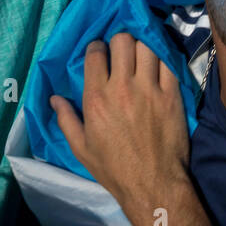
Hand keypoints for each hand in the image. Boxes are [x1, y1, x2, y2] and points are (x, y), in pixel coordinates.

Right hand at [50, 33, 190, 224]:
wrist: (152, 184)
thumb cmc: (113, 169)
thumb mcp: (80, 148)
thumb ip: (66, 119)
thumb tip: (54, 98)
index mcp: (96, 98)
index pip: (95, 53)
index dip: (96, 47)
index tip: (100, 53)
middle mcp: (121, 87)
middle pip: (122, 41)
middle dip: (120, 41)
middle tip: (122, 52)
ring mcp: (149, 89)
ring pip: (147, 45)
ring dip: (142, 46)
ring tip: (142, 55)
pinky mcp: (172, 95)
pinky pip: (169, 62)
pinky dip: (163, 58)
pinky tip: (159, 65)